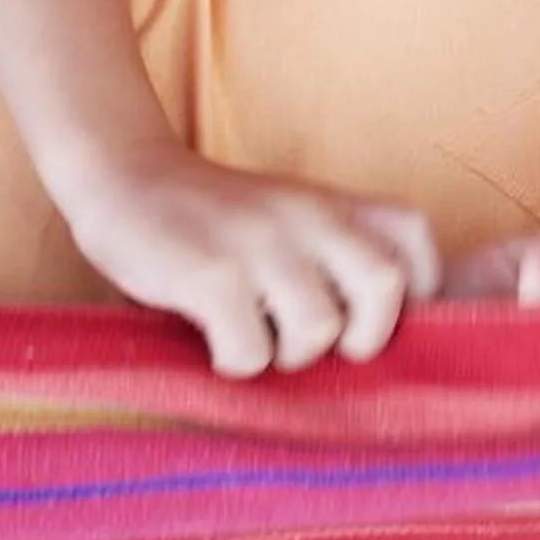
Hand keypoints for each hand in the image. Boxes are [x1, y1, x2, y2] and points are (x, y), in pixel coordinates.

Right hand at [60, 150, 440, 377]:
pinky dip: (235, 362)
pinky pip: (250, 349)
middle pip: (384, 285)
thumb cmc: (218, 223)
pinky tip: (213, 341)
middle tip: (316, 342)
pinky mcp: (210, 273)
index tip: (366, 319)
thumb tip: (405, 331)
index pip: (416, 242)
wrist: (123, 176)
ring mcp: (260, 242)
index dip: (412, 294)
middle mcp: (308, 216)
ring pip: (317, 328)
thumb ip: (341, 256)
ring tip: (256, 339)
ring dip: (288, 356)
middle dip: (361, 337)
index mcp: (336, 206)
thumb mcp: (293, 221)